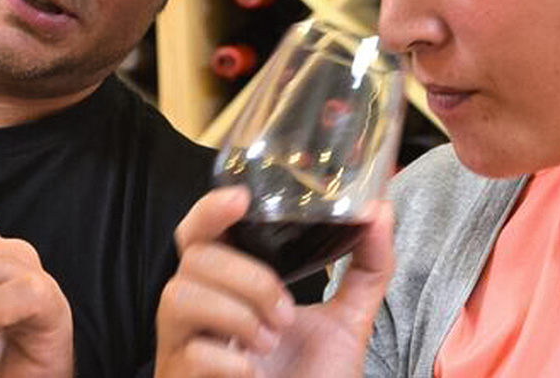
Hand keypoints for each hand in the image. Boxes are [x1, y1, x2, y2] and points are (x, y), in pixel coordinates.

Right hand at [154, 186, 393, 377]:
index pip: (200, 229)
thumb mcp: (347, 320)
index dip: (211, 208)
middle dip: (247, 277)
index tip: (243, 199)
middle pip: (194, 256)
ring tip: (270, 342)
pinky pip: (190, 351)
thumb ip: (367, 265)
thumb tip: (380, 210)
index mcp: (230, 281)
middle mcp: (199, 305)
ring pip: (180, 294)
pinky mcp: (181, 375)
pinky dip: (228, 358)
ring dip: (236, 313)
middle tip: (285, 313)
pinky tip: (251, 371)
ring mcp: (184, 343)